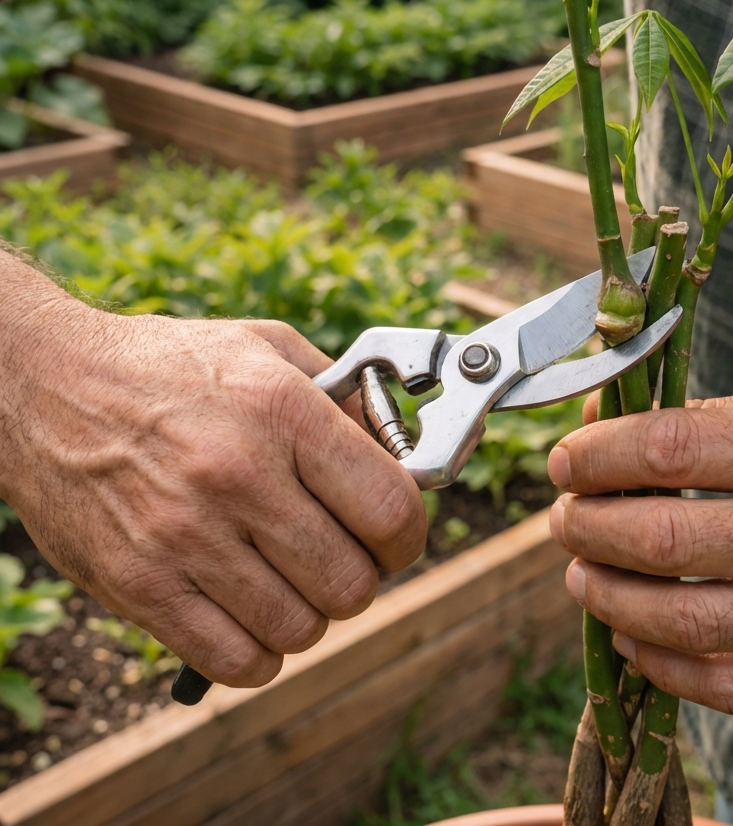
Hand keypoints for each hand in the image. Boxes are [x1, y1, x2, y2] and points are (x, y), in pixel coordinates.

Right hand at [0, 254, 425, 687]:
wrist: (46, 384)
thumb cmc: (173, 365)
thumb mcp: (270, 349)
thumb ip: (347, 400)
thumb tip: (407, 458)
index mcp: (280, 411)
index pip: (389, 507)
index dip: (410, 535)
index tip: (399, 537)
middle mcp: (236, 475)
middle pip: (352, 582)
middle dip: (364, 577)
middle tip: (344, 557)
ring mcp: (183, 536)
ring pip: (299, 628)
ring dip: (311, 614)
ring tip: (293, 580)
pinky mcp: (137, 584)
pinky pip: (234, 660)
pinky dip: (260, 650)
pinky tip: (254, 612)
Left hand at [546, 382, 732, 714]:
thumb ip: (709, 419)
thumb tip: (608, 423)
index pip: (673, 449)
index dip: (599, 456)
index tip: (565, 462)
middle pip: (666, 537)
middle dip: (589, 529)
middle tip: (564, 521)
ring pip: (686, 619)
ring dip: (610, 600)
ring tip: (582, 578)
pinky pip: (732, 687)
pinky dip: (664, 668)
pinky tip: (632, 641)